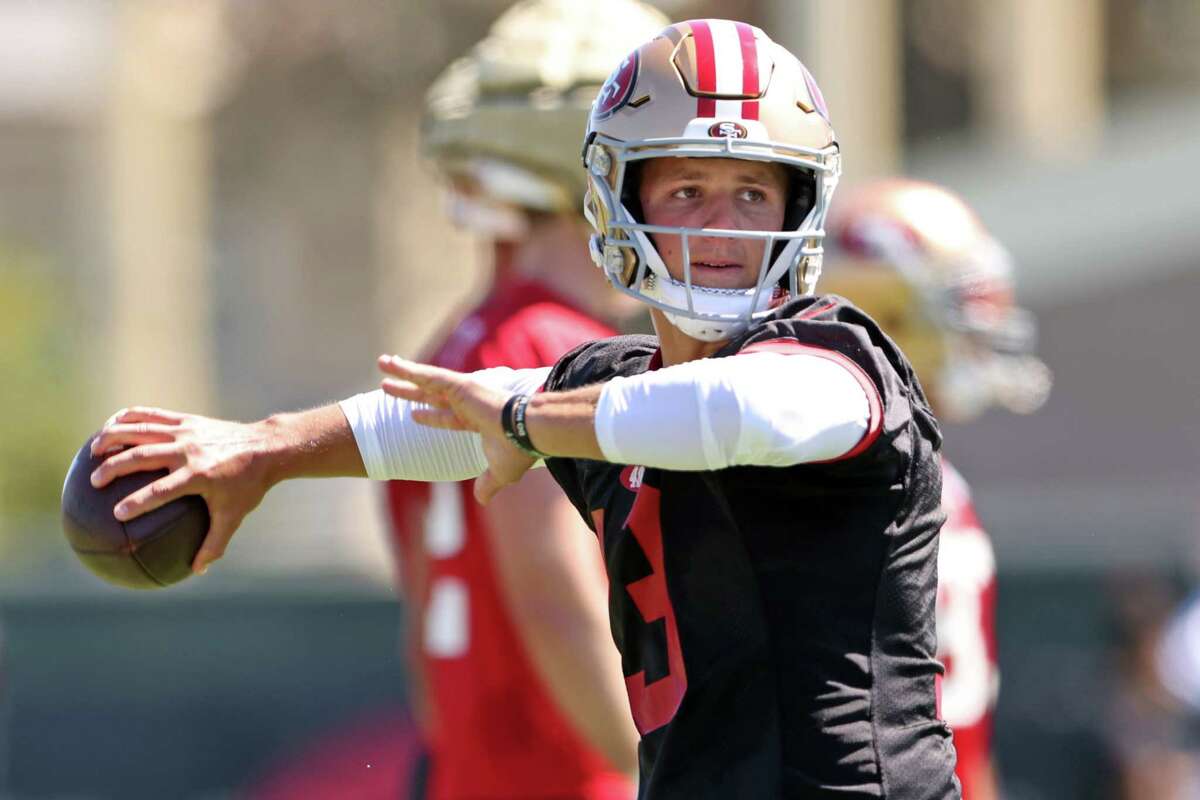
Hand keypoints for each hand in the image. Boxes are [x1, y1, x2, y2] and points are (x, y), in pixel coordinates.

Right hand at [89, 407, 277, 573]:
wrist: (266, 447)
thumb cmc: (248, 486)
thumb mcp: (234, 517)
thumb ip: (214, 544)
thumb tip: (197, 571)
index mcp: (199, 476)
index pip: (161, 490)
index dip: (138, 501)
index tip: (117, 514)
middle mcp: (189, 451)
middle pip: (142, 456)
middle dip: (114, 468)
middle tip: (95, 482)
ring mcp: (186, 432)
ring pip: (141, 431)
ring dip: (113, 438)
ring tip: (93, 450)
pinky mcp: (186, 420)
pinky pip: (152, 416)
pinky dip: (129, 418)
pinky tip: (110, 426)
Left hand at [377, 355, 535, 503]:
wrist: (528, 432)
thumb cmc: (518, 450)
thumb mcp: (500, 473)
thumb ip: (488, 484)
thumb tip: (482, 500)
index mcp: (476, 421)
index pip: (447, 418)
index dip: (430, 417)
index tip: (414, 415)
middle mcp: (467, 404)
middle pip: (430, 396)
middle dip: (410, 391)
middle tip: (388, 386)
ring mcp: (463, 393)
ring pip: (426, 381)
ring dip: (402, 372)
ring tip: (381, 363)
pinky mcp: (460, 385)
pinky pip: (428, 376)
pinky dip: (409, 370)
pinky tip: (391, 364)